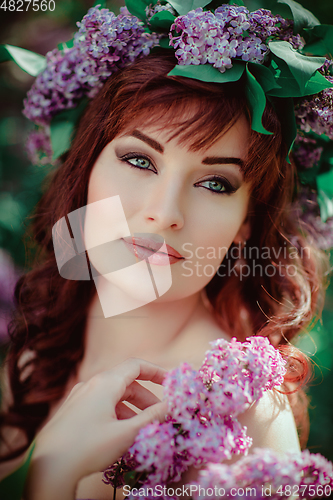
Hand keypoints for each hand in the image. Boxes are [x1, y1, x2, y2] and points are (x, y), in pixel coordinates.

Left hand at [25, 358, 166, 499]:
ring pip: (113, 396)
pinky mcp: (72, 410)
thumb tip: (171, 406)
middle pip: (126, 382)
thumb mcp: (127, 433)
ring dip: (131, 408)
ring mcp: (79, 397)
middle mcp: (91, 384)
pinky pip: (100, 405)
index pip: (136, 365)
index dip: (156, 372)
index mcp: (106, 383)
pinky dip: (116, 413)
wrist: (49, 467)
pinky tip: (120, 434)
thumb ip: (152, 418)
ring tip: (142, 428)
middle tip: (160, 415)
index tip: (170, 383)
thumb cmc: (89, 447)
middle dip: (146, 397)